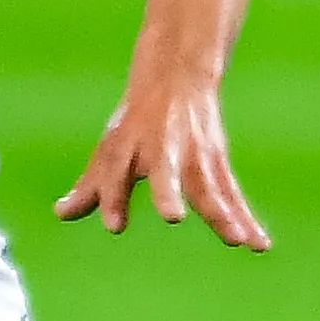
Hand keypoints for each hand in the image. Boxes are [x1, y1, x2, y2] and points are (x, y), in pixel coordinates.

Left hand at [54, 70, 270, 249]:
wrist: (179, 75)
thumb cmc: (137, 123)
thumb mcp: (111, 150)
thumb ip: (92, 188)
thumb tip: (61, 214)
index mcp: (128, 145)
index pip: (116, 171)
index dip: (113, 197)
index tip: (114, 225)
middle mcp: (162, 148)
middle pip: (166, 171)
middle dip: (169, 192)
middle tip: (173, 217)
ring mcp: (194, 154)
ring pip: (210, 184)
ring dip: (223, 213)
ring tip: (236, 240)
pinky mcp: (217, 162)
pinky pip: (233, 194)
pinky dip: (247, 218)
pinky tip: (258, 245)